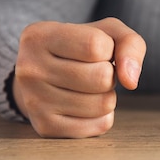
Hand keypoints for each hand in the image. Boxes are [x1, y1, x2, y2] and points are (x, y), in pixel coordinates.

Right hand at [12, 17, 145, 137]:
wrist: (44, 77)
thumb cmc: (80, 49)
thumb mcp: (106, 32)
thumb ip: (129, 43)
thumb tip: (130, 81)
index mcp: (39, 36)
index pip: (95, 45)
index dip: (108, 49)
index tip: (96, 50)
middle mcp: (29, 69)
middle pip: (102, 77)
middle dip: (109, 75)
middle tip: (93, 72)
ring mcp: (34, 101)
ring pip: (102, 104)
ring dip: (107, 96)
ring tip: (88, 88)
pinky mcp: (45, 127)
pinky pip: (99, 126)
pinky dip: (103, 116)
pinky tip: (86, 106)